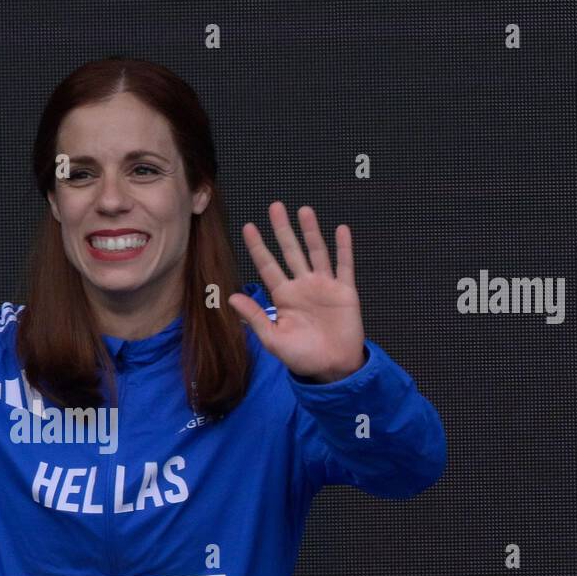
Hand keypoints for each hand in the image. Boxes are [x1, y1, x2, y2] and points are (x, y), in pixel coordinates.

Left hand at [228, 202, 365, 382]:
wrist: (332, 368)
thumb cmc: (302, 357)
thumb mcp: (273, 339)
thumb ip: (254, 317)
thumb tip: (232, 297)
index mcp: (283, 297)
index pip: (268, 266)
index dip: (258, 247)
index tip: (249, 227)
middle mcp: (302, 286)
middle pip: (290, 251)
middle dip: (282, 230)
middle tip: (275, 207)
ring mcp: (324, 286)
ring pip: (316, 252)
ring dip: (311, 231)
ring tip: (304, 210)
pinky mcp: (345, 291)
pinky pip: (344, 265)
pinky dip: (343, 248)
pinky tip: (341, 229)